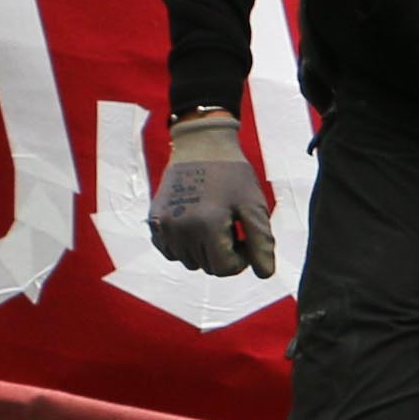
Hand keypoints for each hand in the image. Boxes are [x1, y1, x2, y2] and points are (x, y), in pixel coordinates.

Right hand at [150, 113, 276, 276]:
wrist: (200, 145)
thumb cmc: (232, 174)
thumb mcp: (253, 204)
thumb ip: (261, 242)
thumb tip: (265, 274)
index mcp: (207, 226)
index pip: (226, 269)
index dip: (242, 256)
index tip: (245, 234)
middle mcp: (180, 229)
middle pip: (208, 267)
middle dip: (224, 252)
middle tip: (231, 223)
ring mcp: (163, 227)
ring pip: (190, 262)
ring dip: (205, 250)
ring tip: (214, 220)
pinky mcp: (154, 222)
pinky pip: (171, 252)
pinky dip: (185, 245)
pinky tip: (195, 222)